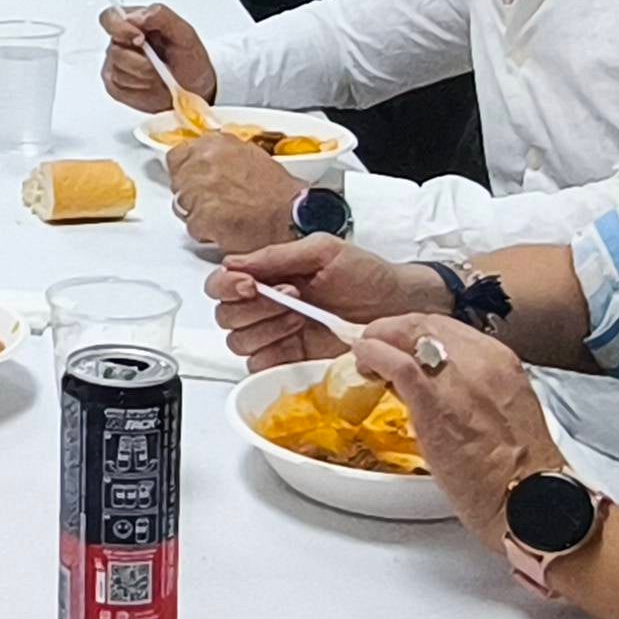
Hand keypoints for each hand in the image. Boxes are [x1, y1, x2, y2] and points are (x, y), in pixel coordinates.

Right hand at [94, 3, 215, 112]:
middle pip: (115, 50)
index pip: (110, 18)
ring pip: (118, 71)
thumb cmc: (189, 58)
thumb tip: (136, 16)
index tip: (140, 39)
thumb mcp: (184, 33)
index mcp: (133, 22)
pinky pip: (119, 88)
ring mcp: (114, 64)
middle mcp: (120, 42)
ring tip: (160, 75)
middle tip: (159, 65)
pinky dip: (139, 89)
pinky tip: (152, 85)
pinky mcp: (115, 86)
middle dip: (140, 61)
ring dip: (143, 76)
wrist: (195, 88)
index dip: (120, 28)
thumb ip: (161, 17)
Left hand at [168, 136, 304, 252]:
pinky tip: (226, 228)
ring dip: (198, 213)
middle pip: (177, 181)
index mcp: (215, 144)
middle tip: (215, 201)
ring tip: (225, 215)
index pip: (177, 155)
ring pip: (181, 205)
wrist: (290, 217)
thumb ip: (221, 157)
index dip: (185, 171)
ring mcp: (199, 189)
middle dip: (191, 193)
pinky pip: (192, 227)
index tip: (193, 179)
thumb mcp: (249, 157)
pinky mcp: (200, 216)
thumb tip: (206, 163)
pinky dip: (206, 231)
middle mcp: (203, 162)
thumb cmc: (277, 192)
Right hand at [205, 236, 436, 367]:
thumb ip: (276, 256)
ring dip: (267, 328)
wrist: (398, 305)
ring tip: (300, 317)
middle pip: (225, 316)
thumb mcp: (322, 251)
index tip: (251, 284)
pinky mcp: (290, 361)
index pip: (220, 283)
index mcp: (267, 276)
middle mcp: (265, 307)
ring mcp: (276, 336)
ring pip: (239, 342)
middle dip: (255, 308)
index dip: (227, 286)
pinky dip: (272, 355)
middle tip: (292, 298)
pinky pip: (259, 367)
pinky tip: (300, 339)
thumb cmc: (365, 274)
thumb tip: (233, 262)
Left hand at [353, 313, 563, 549]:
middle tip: (377, 345)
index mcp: (501, 362)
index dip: (417, 332)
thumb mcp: (503, 415)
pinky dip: (374, 356)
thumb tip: (438, 391)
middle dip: (395, 330)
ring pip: (409, 334)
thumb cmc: (520, 473)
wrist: (529, 499)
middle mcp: (481, 360)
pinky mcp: (434, 400)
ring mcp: (458, 377)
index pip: (449, 329)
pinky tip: (365, 362)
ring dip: (381, 340)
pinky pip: (396, 363)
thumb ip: (473, 393)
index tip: (401, 343)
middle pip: (426, 324)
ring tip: (367, 356)